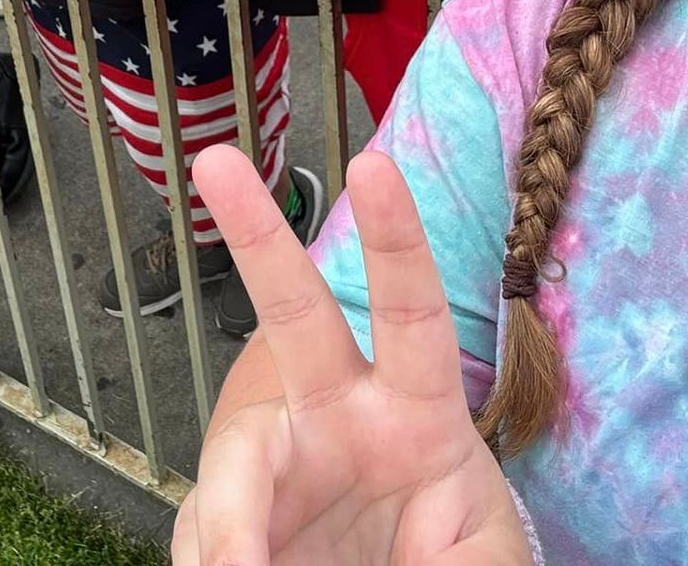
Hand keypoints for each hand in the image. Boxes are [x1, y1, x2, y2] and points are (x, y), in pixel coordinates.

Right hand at [173, 146, 531, 565]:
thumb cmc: (450, 555)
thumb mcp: (482, 558)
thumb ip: (473, 563)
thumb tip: (422, 563)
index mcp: (416, 409)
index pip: (413, 314)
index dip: (395, 240)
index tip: (374, 166)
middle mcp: (336, 414)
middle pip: (294, 314)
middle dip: (257, 235)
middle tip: (216, 161)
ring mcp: (277, 464)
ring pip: (233, 461)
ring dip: (228, 518)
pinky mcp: (229, 521)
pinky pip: (205, 539)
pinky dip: (213, 565)